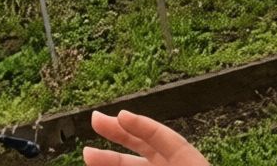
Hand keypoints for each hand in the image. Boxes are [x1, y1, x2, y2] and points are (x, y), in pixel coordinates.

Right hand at [83, 110, 209, 165]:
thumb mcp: (187, 165)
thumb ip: (165, 143)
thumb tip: (129, 121)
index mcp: (189, 161)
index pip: (165, 138)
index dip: (143, 125)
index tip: (122, 115)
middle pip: (144, 146)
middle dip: (119, 133)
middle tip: (95, 119)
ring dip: (109, 161)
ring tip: (87, 155)